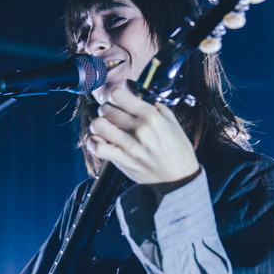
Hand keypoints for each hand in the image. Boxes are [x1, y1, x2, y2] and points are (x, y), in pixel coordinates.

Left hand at [86, 83, 199, 198]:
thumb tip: (140, 96)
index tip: (117, 102)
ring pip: (98, 125)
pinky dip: (94, 143)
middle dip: (106, 111)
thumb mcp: (172, 122)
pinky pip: (97, 147)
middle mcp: (139, 128)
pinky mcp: (122, 160)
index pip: (118, 94)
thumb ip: (156, 107)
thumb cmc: (177, 150)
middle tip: (111, 117)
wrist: (179, 178)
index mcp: (151, 116)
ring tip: (104, 129)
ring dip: (98, 125)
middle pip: (105, 109)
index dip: (115, 97)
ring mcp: (129, 145)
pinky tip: (100, 142)